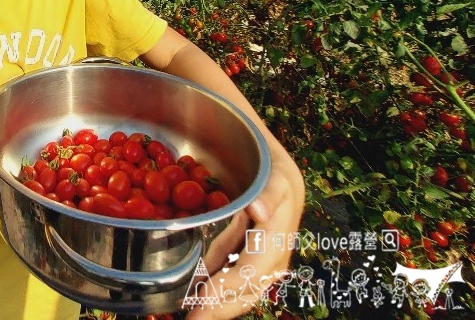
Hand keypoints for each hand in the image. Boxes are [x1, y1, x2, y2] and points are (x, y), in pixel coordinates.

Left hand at [186, 145, 304, 319]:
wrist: (282, 172)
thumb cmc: (272, 170)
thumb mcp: (273, 176)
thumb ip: (268, 193)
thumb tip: (259, 210)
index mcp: (279, 233)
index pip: (253, 269)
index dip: (228, 286)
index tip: (203, 297)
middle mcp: (275, 253)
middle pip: (248, 288)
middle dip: (221, 307)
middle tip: (193, 317)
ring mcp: (267, 259)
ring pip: (244, 289)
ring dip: (220, 304)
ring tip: (194, 312)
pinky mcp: (255, 258)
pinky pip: (237, 277)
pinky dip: (219, 287)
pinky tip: (200, 291)